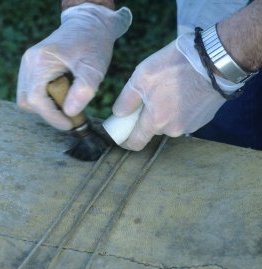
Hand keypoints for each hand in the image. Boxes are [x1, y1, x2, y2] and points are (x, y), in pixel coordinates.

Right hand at [17, 3, 130, 129]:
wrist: (89, 24)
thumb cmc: (93, 44)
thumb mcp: (94, 66)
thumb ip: (83, 89)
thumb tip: (70, 113)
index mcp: (41, 61)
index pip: (36, 99)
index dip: (52, 116)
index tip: (70, 125)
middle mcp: (28, 62)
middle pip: (27, 101)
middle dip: (49, 113)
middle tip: (71, 115)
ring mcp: (27, 65)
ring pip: (27, 99)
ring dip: (47, 107)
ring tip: (69, 102)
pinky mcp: (32, 69)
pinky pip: (32, 92)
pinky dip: (46, 100)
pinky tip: (63, 96)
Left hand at [112, 35, 240, 150]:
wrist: (216, 60)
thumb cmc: (175, 66)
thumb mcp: (141, 77)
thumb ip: (126, 100)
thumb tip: (117, 114)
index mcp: (156, 122)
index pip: (136, 142)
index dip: (126, 140)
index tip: (121, 135)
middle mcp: (173, 130)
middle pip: (153, 129)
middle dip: (147, 118)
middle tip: (149, 97)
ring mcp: (191, 126)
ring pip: (169, 123)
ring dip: (165, 112)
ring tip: (170, 88)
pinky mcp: (203, 119)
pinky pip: (183, 118)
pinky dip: (180, 108)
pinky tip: (183, 91)